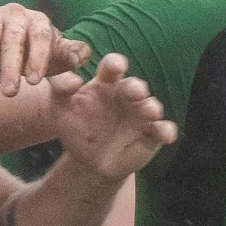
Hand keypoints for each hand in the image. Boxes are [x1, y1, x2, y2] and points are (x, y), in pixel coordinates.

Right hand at [0, 2, 86, 98]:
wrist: (0, 59)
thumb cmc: (31, 60)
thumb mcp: (52, 63)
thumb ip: (68, 61)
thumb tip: (84, 59)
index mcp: (40, 23)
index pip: (42, 36)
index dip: (39, 58)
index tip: (34, 81)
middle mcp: (17, 14)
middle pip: (15, 37)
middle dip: (12, 65)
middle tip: (11, 92)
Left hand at [50, 54, 176, 175]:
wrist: (88, 161)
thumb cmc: (76, 127)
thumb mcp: (60, 107)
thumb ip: (61, 88)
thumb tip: (73, 79)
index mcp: (106, 84)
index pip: (113, 68)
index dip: (116, 64)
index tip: (116, 67)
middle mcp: (126, 96)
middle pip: (135, 86)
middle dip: (136, 87)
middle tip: (135, 91)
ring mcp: (141, 115)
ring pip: (151, 106)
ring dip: (151, 107)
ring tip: (149, 112)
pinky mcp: (151, 135)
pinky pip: (162, 131)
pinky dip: (166, 131)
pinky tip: (165, 135)